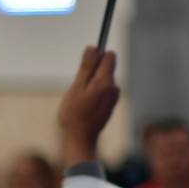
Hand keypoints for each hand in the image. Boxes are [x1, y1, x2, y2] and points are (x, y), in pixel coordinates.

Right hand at [58, 46, 120, 166]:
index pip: (109, 56)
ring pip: (103, 79)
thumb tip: (93, 47)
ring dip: (92, 84)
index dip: (96, 56)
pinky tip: (86, 105)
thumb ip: (86, 67)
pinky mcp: (111, 104)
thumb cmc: (74, 115)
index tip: (85, 65)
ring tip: (81, 99)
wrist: (80, 140)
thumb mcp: (76, 88)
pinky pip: (103, 90)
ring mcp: (114, 97)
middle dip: (92, 72)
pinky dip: (95, 93)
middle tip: (79, 88)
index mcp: (106, 82)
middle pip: (106, 67)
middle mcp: (114, 88)